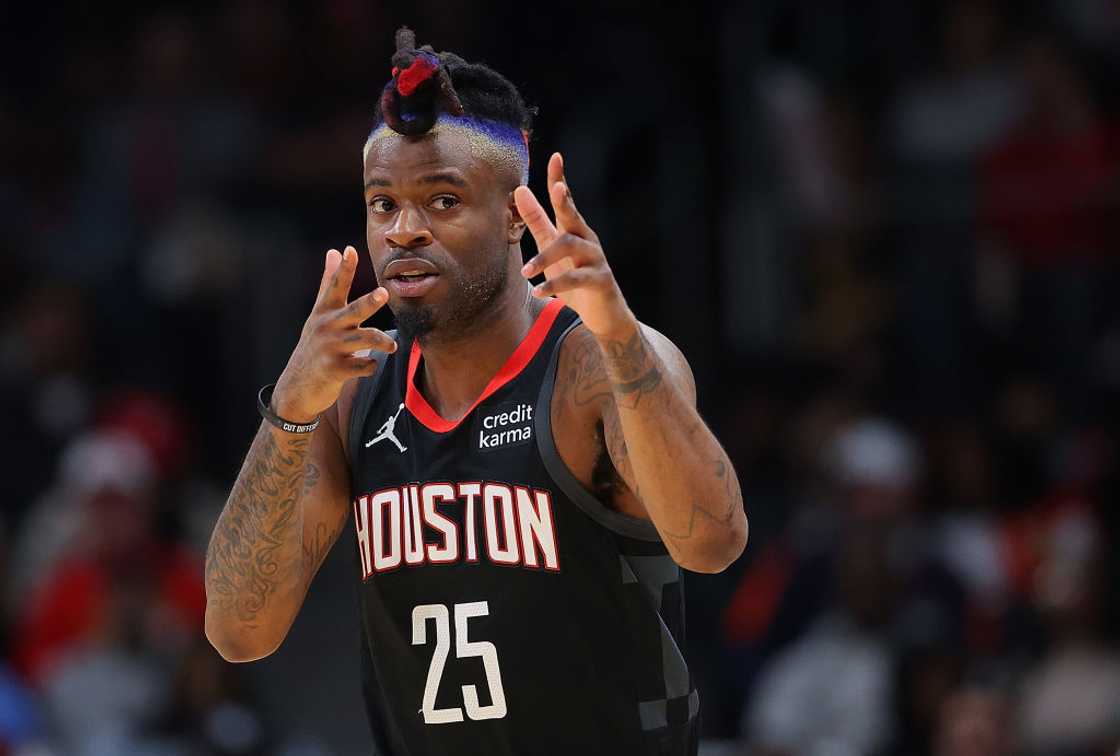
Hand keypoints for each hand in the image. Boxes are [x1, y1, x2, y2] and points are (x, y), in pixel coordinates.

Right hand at [272, 246, 395, 421]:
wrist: (297, 387)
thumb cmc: (314, 346)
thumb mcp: (319, 314)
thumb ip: (329, 283)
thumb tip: (333, 251)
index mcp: (324, 312)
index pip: (335, 286)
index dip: (344, 268)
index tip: (349, 250)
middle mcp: (327, 327)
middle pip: (353, 311)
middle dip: (369, 302)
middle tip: (384, 293)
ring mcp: (330, 348)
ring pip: (365, 339)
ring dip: (383, 342)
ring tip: (392, 346)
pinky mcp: (335, 370)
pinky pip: (363, 365)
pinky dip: (371, 365)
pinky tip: (369, 365)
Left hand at [514, 153, 635, 338]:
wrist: (603, 314)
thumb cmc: (575, 277)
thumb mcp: (552, 248)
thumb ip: (537, 221)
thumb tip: (520, 190)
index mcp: (574, 229)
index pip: (566, 200)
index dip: (560, 178)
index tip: (555, 157)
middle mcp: (587, 239)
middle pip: (573, 217)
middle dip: (565, 201)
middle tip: (556, 189)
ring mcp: (596, 259)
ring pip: (571, 249)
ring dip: (545, 258)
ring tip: (526, 271)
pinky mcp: (600, 281)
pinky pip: (577, 279)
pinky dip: (555, 285)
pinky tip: (539, 290)